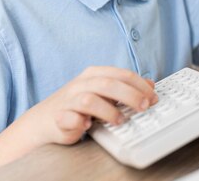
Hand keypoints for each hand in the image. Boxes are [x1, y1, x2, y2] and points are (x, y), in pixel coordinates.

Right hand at [22, 67, 157, 145]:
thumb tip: (150, 85)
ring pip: (90, 100)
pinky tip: (88, 125)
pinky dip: (80, 121)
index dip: (140, 85)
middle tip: (144, 107)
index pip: (122, 74)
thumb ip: (126, 87)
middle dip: (130, 95)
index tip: (153, 97)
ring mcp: (69, 99)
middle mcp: (82, 84)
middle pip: (108, 84)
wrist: (45, 119)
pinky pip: (70, 118)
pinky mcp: (59, 117)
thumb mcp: (105, 92)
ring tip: (120, 120)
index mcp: (95, 74)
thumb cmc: (79, 104)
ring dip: (108, 111)